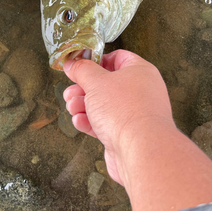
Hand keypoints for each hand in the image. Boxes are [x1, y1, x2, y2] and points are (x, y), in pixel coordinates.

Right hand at [63, 49, 174, 185]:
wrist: (140, 152)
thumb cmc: (125, 111)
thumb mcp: (96, 82)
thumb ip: (82, 70)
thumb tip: (72, 63)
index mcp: (139, 71)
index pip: (117, 58)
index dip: (97, 60)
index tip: (80, 66)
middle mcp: (140, 91)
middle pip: (106, 83)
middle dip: (84, 88)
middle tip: (70, 92)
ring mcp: (134, 114)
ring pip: (104, 104)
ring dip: (84, 105)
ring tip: (72, 107)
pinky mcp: (127, 134)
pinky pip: (106, 123)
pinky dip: (91, 121)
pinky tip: (80, 121)